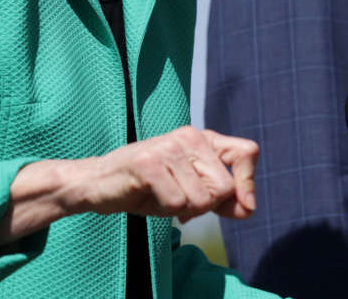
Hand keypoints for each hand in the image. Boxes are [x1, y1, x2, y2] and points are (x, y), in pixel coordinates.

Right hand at [77, 126, 258, 222]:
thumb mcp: (191, 193)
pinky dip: (163, 210)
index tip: (243, 206)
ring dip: (181, 210)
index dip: (247, 183)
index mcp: (202, 139)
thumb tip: (249, 209)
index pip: (246, 152)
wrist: (98, 183)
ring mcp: (168, 147)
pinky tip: (146, 196)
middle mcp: (188, 136)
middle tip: (177, 199)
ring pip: (201, 199)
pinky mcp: (149, 163)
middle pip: (224, 187)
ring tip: (159, 196)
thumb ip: (222, 199)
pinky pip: (176, 203)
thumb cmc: (147, 188)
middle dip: (203, 206)